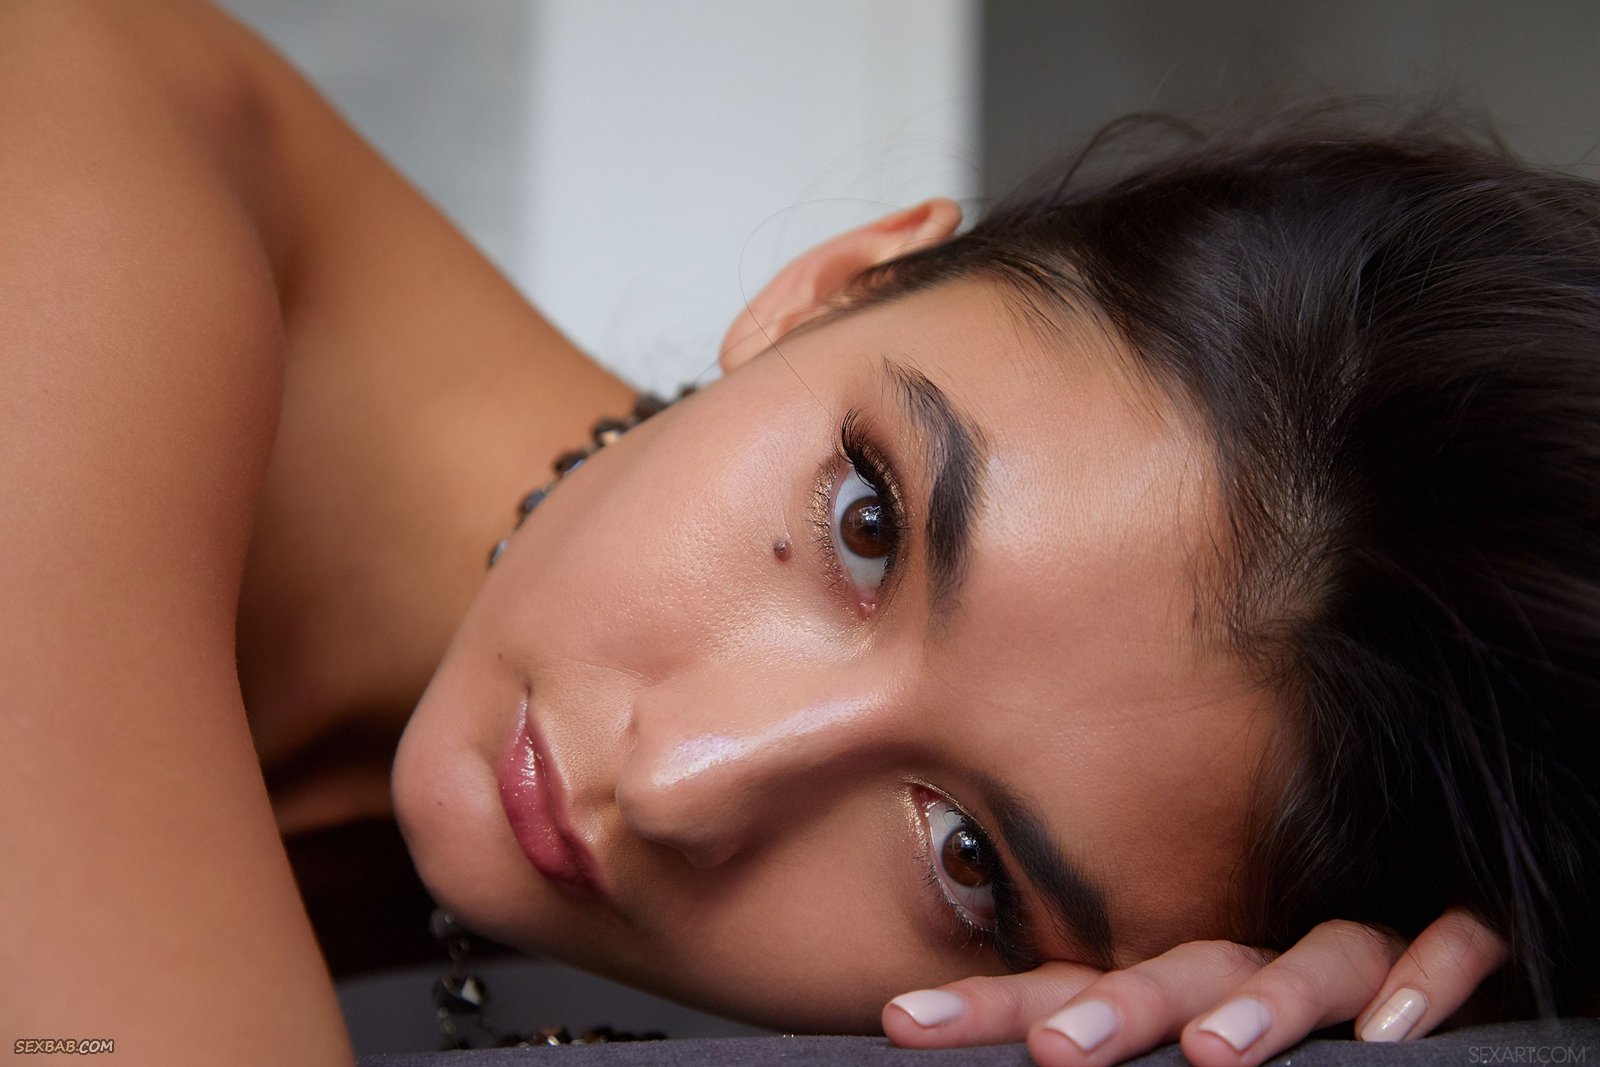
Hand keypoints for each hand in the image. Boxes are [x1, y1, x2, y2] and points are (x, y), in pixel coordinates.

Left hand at [882, 908, 1507, 1065]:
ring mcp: (1351, 945)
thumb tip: (1033, 1058)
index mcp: (1180, 982)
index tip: (903, 1022)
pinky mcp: (1449, 945)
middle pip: (1177, 972)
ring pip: (1307, 961)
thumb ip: (1120, 1051)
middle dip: (1114, 1012)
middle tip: (1053, 1054)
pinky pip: (1446, 948)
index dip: (991, 1006)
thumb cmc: (1295, 1020)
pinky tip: (1397, 1026)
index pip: (1077, 988)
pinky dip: (1427, 978)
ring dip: (1261, 1007)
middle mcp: (1254, 957)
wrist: (1433, 963)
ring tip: (1212, 1057)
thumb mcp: (1196, 1041)